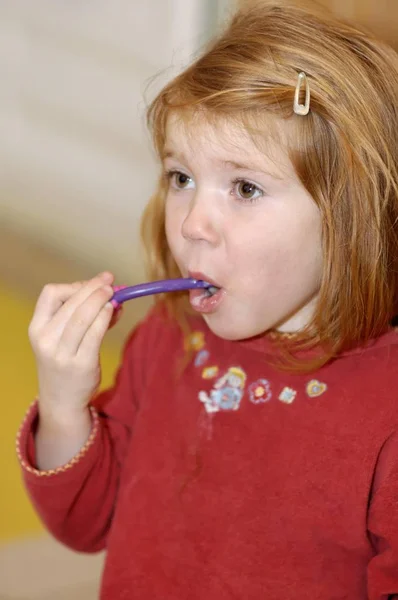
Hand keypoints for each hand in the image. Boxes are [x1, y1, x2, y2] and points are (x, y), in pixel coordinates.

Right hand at [28, 271, 117, 422]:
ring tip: (115, 294)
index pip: (50, 294)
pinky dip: (105, 318)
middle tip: (110, 280)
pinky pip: (95, 334)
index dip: (73, 285)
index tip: (90, 285)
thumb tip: (108, 293)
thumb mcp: (60, 338)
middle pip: (71, 302)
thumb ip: (80, 315)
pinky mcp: (81, 364)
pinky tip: (113, 311)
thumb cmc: (64, 361)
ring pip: (83, 316)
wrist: (62, 400)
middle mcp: (46, 340)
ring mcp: (62, 353)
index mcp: (37, 328)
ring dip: (101, 300)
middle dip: (93, 288)